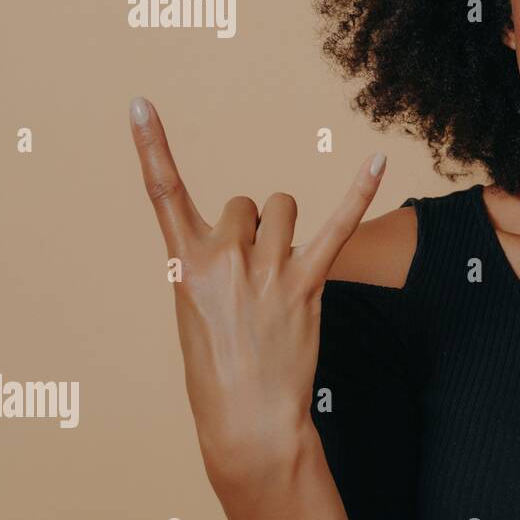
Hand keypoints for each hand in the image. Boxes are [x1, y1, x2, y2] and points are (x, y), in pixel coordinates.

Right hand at [128, 96, 386, 491]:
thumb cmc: (218, 366)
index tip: (141, 102)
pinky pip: (339, 225)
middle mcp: (224, 257)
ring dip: (286, 230)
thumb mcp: (195, 309)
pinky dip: (359, 191)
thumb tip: (250, 230)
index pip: (162, 192)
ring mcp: (269, 268)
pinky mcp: (308, 282)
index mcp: (184, 262)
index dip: (151, 144)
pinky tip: (378, 159)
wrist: (248, 418)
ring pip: (283, 207)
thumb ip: (214, 261)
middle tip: (251, 282)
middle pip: (245, 203)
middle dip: (251, 229)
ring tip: (281, 274)